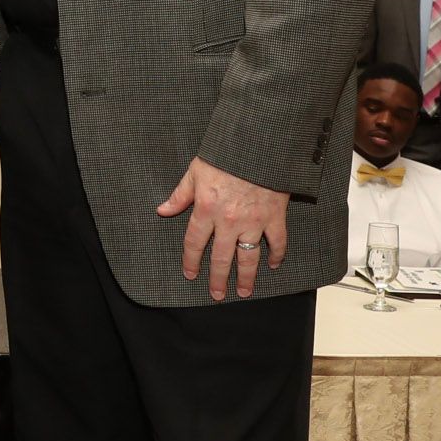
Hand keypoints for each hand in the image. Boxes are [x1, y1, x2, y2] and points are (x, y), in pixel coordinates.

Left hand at [155, 156, 288, 301]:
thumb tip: (162, 210)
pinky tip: (273, 265)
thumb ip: (180, 195)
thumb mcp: (194, 172)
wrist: (257, 146)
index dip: (191, 260)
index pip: (194, 242)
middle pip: (221, 257)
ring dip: (246, 276)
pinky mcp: (275, 216)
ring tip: (243, 291)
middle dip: (217, 278)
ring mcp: (254, 221)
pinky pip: (278, 241)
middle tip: (216, 294)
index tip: (190, 274)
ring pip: (249, 256)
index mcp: (206, 209)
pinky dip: (277, 255)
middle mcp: (229, 221)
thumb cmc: (224, 156)